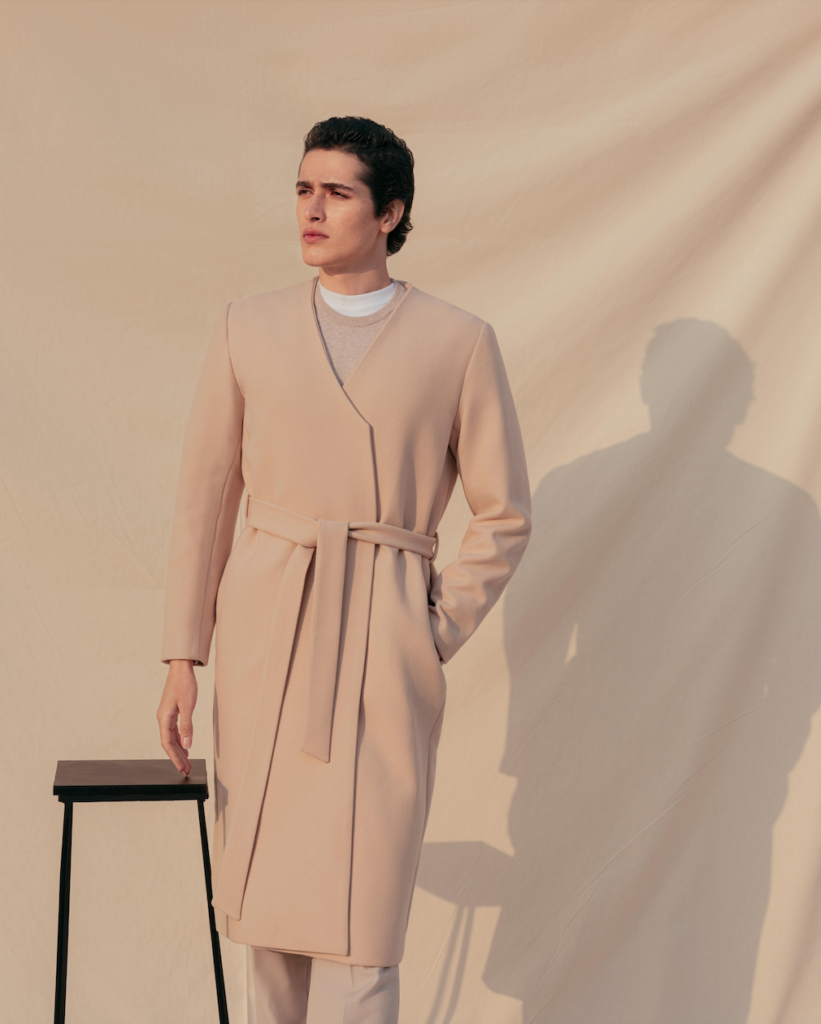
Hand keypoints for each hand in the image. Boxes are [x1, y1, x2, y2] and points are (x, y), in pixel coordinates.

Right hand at [156, 659, 197, 774]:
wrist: (181, 668)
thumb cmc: (184, 684)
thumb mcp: (188, 705)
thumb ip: (187, 726)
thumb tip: (187, 745)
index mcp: (164, 718)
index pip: (167, 743)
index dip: (174, 757)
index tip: (181, 768)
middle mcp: (163, 718)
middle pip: (169, 743)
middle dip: (177, 757)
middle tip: (186, 770)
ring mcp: (167, 715)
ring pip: (172, 738)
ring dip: (180, 750)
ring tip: (187, 763)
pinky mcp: (172, 712)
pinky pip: (174, 731)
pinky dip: (180, 740)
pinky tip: (186, 747)